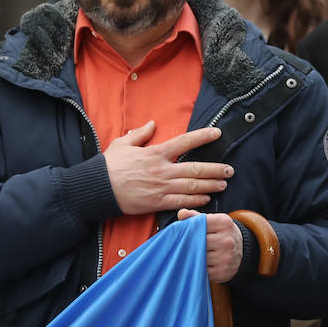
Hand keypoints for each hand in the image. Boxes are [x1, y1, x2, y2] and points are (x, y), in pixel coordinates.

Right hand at [104, 121, 232, 214]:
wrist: (97, 188)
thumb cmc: (108, 166)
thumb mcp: (123, 143)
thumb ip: (139, 134)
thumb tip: (151, 124)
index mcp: (156, 153)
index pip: (184, 142)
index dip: (203, 136)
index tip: (217, 133)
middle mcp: (162, 170)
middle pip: (195, 168)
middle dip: (215, 169)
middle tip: (229, 170)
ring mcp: (161, 187)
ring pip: (192, 186)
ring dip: (210, 185)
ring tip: (223, 185)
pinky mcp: (157, 203)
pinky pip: (181, 202)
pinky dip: (196, 201)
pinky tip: (206, 200)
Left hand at [177, 209, 242, 283]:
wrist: (242, 250)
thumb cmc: (223, 233)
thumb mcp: (214, 221)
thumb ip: (197, 217)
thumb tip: (181, 214)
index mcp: (224, 223)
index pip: (199, 224)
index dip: (189, 228)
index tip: (183, 232)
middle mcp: (227, 240)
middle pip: (197, 241)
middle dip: (188, 243)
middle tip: (183, 244)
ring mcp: (225, 257)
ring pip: (198, 256)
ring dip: (192, 256)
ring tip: (191, 253)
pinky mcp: (222, 272)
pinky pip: (202, 270)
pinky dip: (198, 267)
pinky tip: (199, 263)